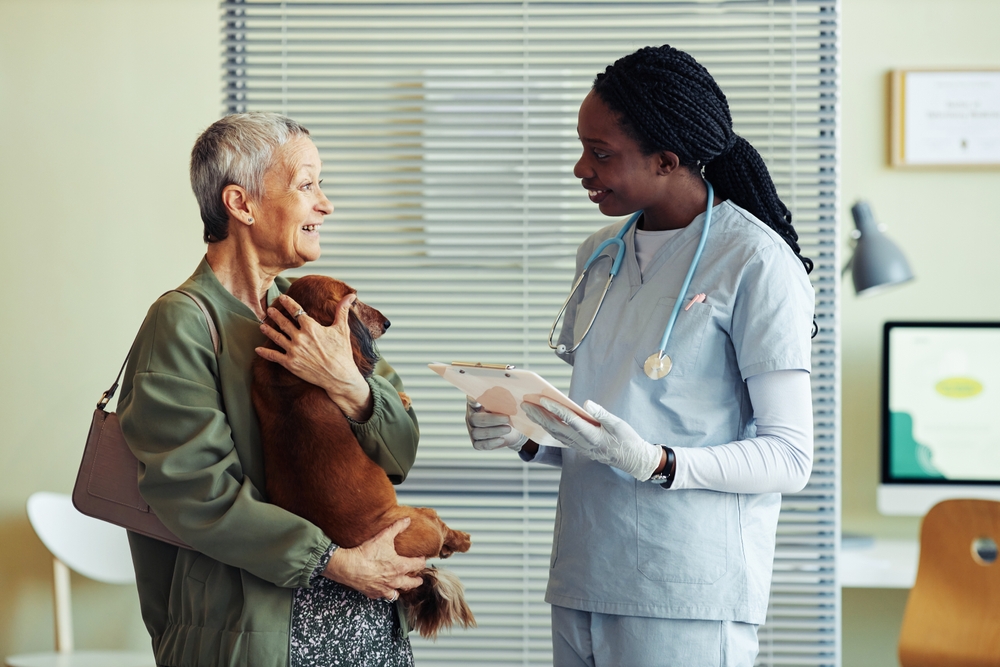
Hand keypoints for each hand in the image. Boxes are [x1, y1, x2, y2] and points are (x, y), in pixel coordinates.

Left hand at [255, 293, 372, 419]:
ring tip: (262, 325)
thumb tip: (351, 295)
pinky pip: (274, 356)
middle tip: (270, 310)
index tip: (282, 298)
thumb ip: (342, 310)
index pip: (296, 311)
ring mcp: (293, 351)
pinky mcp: (290, 363)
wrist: (339, 376)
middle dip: (275, 315)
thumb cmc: (342, 353)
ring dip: (268, 330)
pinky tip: (258, 349)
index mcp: (311, 327)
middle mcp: (299, 337)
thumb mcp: (343, 329)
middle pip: (283, 323)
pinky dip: (265, 352)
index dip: (288, 303)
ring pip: (276, 337)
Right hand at [322, 518, 425, 599]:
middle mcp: (394, 580)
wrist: (349, 566)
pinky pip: (383, 596)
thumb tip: (407, 520)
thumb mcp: (384, 536)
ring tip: (403, 587)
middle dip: (416, 581)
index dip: (421, 561)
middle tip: (419, 579)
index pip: (417, 565)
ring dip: (401, 589)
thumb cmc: (367, 553)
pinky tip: (385, 590)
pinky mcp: (374, 593)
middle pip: (411, 583)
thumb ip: (397, 527)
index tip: (422, 559)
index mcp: (400, 567)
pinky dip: (386, 594)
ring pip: (398, 593)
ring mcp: (384, 588)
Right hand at [466, 399, 527, 450]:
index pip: (471, 402)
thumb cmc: (505, 414)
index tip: (477, 401)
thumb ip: (499, 401)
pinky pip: (482, 444)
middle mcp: (471, 419)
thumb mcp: (503, 406)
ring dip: (495, 431)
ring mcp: (472, 432)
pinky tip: (502, 439)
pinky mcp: (477, 444)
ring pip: (479, 433)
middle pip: (476, 419)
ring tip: (508, 429)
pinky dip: (492, 442)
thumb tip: (501, 396)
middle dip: (492, 419)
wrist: (511, 431)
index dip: (472, 402)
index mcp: (475, 406)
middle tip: (507, 418)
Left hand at [522, 397, 659, 480]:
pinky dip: (548, 429)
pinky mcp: (579, 448)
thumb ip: (601, 414)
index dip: (556, 409)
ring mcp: (579, 447)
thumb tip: (586, 403)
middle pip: (556, 429)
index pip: (570, 420)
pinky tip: (542, 421)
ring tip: (529, 411)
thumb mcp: (618, 424)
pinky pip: (560, 438)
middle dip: (539, 416)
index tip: (542, 399)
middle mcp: (582, 443)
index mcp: (592, 435)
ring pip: (555, 434)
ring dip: (541, 422)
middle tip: (525, 405)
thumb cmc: (626, 440)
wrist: (632, 460)